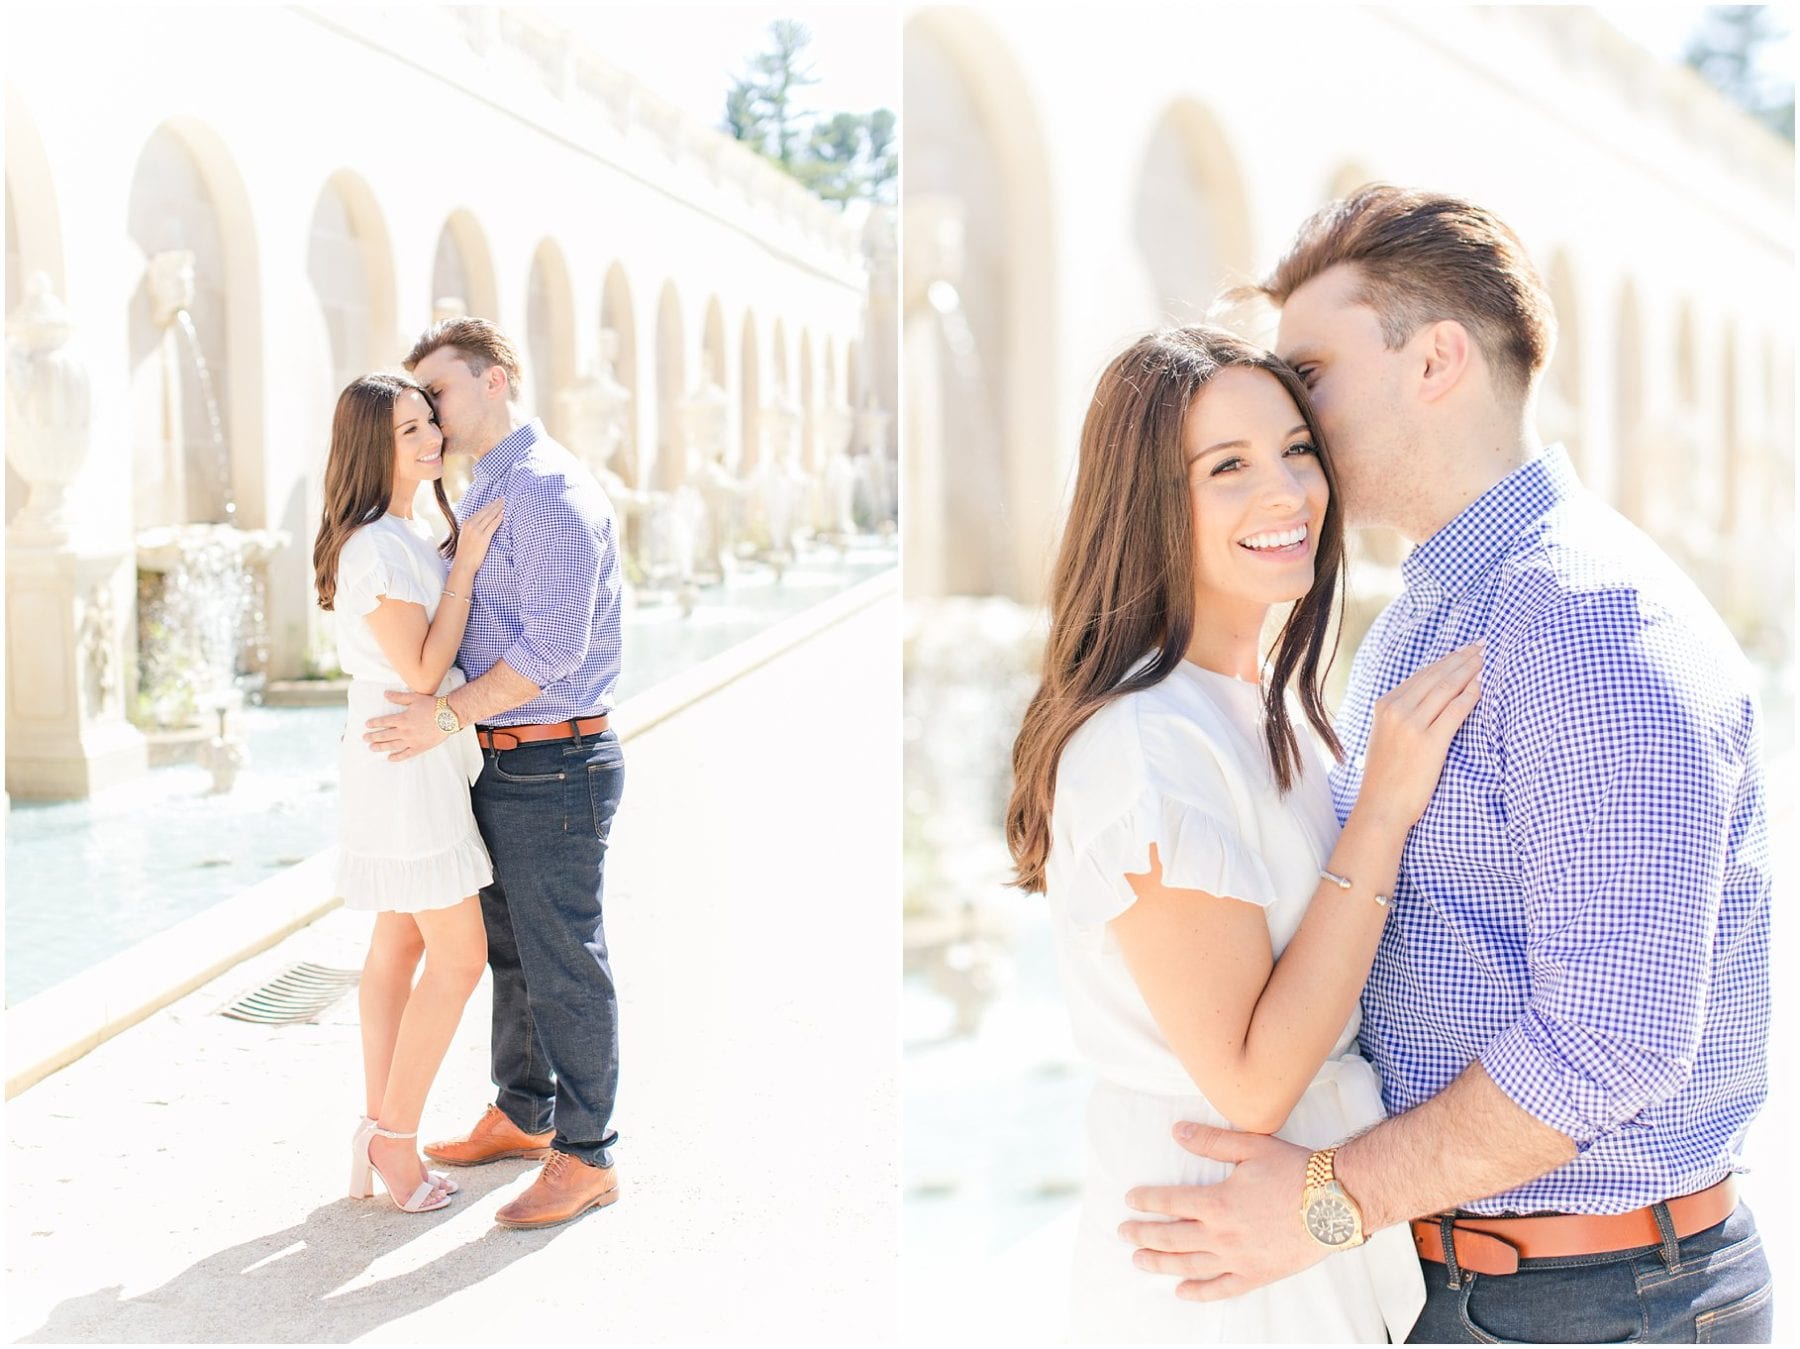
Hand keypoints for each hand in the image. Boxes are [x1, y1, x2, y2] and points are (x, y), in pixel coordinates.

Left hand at [364, 689, 448, 761]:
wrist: (449, 715)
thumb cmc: (433, 705)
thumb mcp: (415, 698)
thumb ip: (399, 697)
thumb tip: (385, 694)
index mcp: (402, 718)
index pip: (383, 722)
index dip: (374, 723)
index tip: (367, 725)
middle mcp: (405, 731)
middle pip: (385, 735)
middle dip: (373, 737)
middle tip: (364, 738)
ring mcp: (412, 740)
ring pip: (392, 746)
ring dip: (381, 747)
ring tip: (372, 748)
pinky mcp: (420, 747)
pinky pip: (406, 754)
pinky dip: (397, 757)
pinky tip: (390, 758)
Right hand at [454, 499, 504, 573]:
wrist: (464, 564)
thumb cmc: (466, 553)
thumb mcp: (466, 536)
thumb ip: (471, 529)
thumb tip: (480, 524)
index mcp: (466, 523)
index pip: (480, 511)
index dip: (489, 505)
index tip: (496, 501)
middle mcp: (470, 524)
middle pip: (486, 511)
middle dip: (495, 504)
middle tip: (503, 498)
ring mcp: (477, 531)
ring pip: (490, 516)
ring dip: (498, 509)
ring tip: (505, 503)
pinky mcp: (483, 537)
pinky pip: (493, 525)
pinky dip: (499, 518)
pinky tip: (504, 514)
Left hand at [1119, 1125, 1324, 1301]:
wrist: (1335, 1203)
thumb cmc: (1295, 1171)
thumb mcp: (1251, 1146)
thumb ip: (1211, 1141)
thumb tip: (1176, 1131)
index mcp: (1217, 1203)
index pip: (1170, 1203)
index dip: (1147, 1201)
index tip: (1130, 1200)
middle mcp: (1222, 1235)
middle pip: (1171, 1238)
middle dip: (1143, 1235)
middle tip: (1123, 1233)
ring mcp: (1239, 1259)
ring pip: (1190, 1266)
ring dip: (1161, 1264)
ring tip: (1139, 1261)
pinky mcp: (1257, 1275)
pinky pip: (1222, 1289)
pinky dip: (1200, 1292)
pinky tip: (1182, 1292)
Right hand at [1356, 641, 1482, 829]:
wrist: (1381, 806)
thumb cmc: (1386, 776)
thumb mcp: (1385, 736)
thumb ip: (1400, 715)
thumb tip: (1428, 698)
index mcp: (1384, 706)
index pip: (1421, 676)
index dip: (1445, 661)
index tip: (1463, 651)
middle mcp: (1395, 710)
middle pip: (1435, 676)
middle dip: (1460, 659)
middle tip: (1481, 646)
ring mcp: (1411, 726)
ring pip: (1446, 688)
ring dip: (1468, 671)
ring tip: (1484, 660)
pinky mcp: (1429, 742)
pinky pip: (1455, 710)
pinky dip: (1470, 695)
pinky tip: (1481, 686)